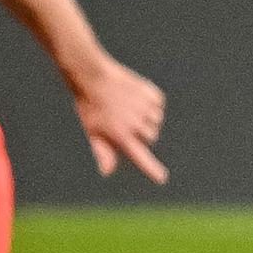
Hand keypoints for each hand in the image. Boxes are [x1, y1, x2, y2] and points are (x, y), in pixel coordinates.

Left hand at [69, 56, 166, 181]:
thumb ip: (102, 152)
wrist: (93, 75)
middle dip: (142, 132)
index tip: (161, 178)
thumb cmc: (90, 106)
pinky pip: (158, 103)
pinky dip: (150, 101)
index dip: (151, 169)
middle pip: (151, 137)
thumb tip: (106, 171)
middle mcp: (136, 124)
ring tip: (129, 106)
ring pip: (156, 119)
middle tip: (124, 120)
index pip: (140, 157)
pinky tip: (135, 95)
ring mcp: (145, 108)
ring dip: (147, 116)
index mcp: (122, 135)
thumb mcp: (92, 131)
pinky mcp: (150, 94)